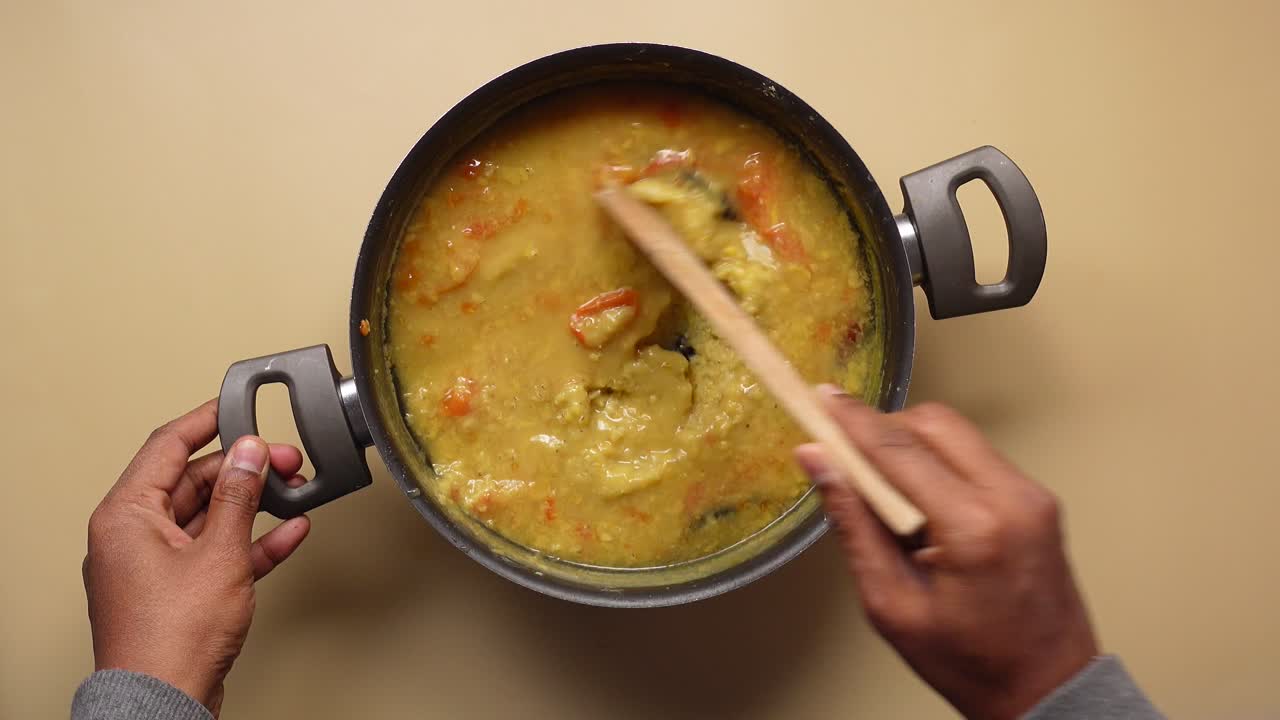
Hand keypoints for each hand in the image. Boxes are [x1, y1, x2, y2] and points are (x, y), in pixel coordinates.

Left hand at [83, 400, 310, 715]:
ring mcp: (157, 566)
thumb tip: (248, 452)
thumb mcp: (218, 552)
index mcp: (126, 515)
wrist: (165, 701)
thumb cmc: (171, 637)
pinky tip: (288, 531)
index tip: (235, 405)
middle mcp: (134, 536)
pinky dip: (253, 540)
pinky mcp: (180, 592)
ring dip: (254, 504)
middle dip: (244, 469)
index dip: (206, 421)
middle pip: (194, 481)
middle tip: (284, 458)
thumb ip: (238, 496)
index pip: (166, 446)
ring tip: (295, 491)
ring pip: (211, 517)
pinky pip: (219, 552)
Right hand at [795, 386, 1097, 719]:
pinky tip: (920, 503)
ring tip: (883, 490)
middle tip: (844, 452)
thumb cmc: (972, 662)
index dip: (854, 421)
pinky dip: (939, 463)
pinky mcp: (1036, 499)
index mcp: (975, 527)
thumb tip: (820, 463)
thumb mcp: (891, 603)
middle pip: (933, 423)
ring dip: (911, 446)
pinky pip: (977, 456)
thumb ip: (854, 524)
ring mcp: (1032, 495)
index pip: (900, 449)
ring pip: (956, 434)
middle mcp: (1012, 498)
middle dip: (883, 428)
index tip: (821, 401)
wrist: (1047, 688)